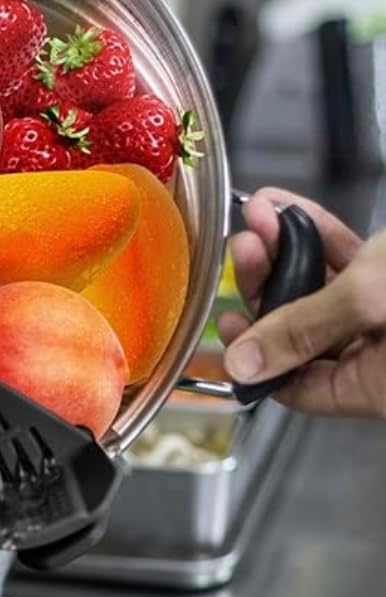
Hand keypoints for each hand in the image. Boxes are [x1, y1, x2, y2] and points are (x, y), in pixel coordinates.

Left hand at [220, 187, 385, 418]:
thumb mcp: (371, 302)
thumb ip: (304, 330)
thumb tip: (244, 363)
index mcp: (377, 386)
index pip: (295, 386)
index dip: (256, 355)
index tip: (226, 320)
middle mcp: (384, 359)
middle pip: (302, 331)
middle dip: (267, 283)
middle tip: (244, 246)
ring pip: (323, 291)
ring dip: (287, 250)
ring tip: (261, 216)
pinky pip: (351, 264)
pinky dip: (320, 236)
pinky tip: (288, 210)